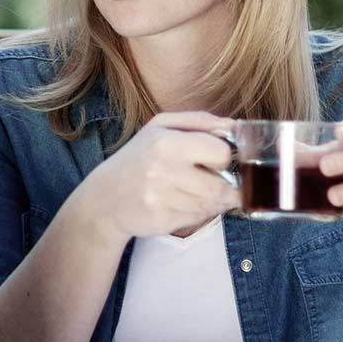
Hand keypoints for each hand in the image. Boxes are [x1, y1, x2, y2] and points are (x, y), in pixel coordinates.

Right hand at [81, 110, 239, 239]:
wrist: (106, 197)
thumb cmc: (139, 157)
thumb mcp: (161, 127)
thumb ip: (200, 121)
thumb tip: (236, 126)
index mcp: (166, 142)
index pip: (220, 153)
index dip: (222, 158)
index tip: (214, 160)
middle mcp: (163, 170)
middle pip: (220, 186)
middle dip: (224, 186)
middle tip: (213, 180)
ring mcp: (161, 198)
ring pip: (210, 204)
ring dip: (211, 200)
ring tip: (193, 191)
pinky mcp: (161, 220)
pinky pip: (197, 218)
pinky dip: (198, 212)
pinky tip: (183, 203)